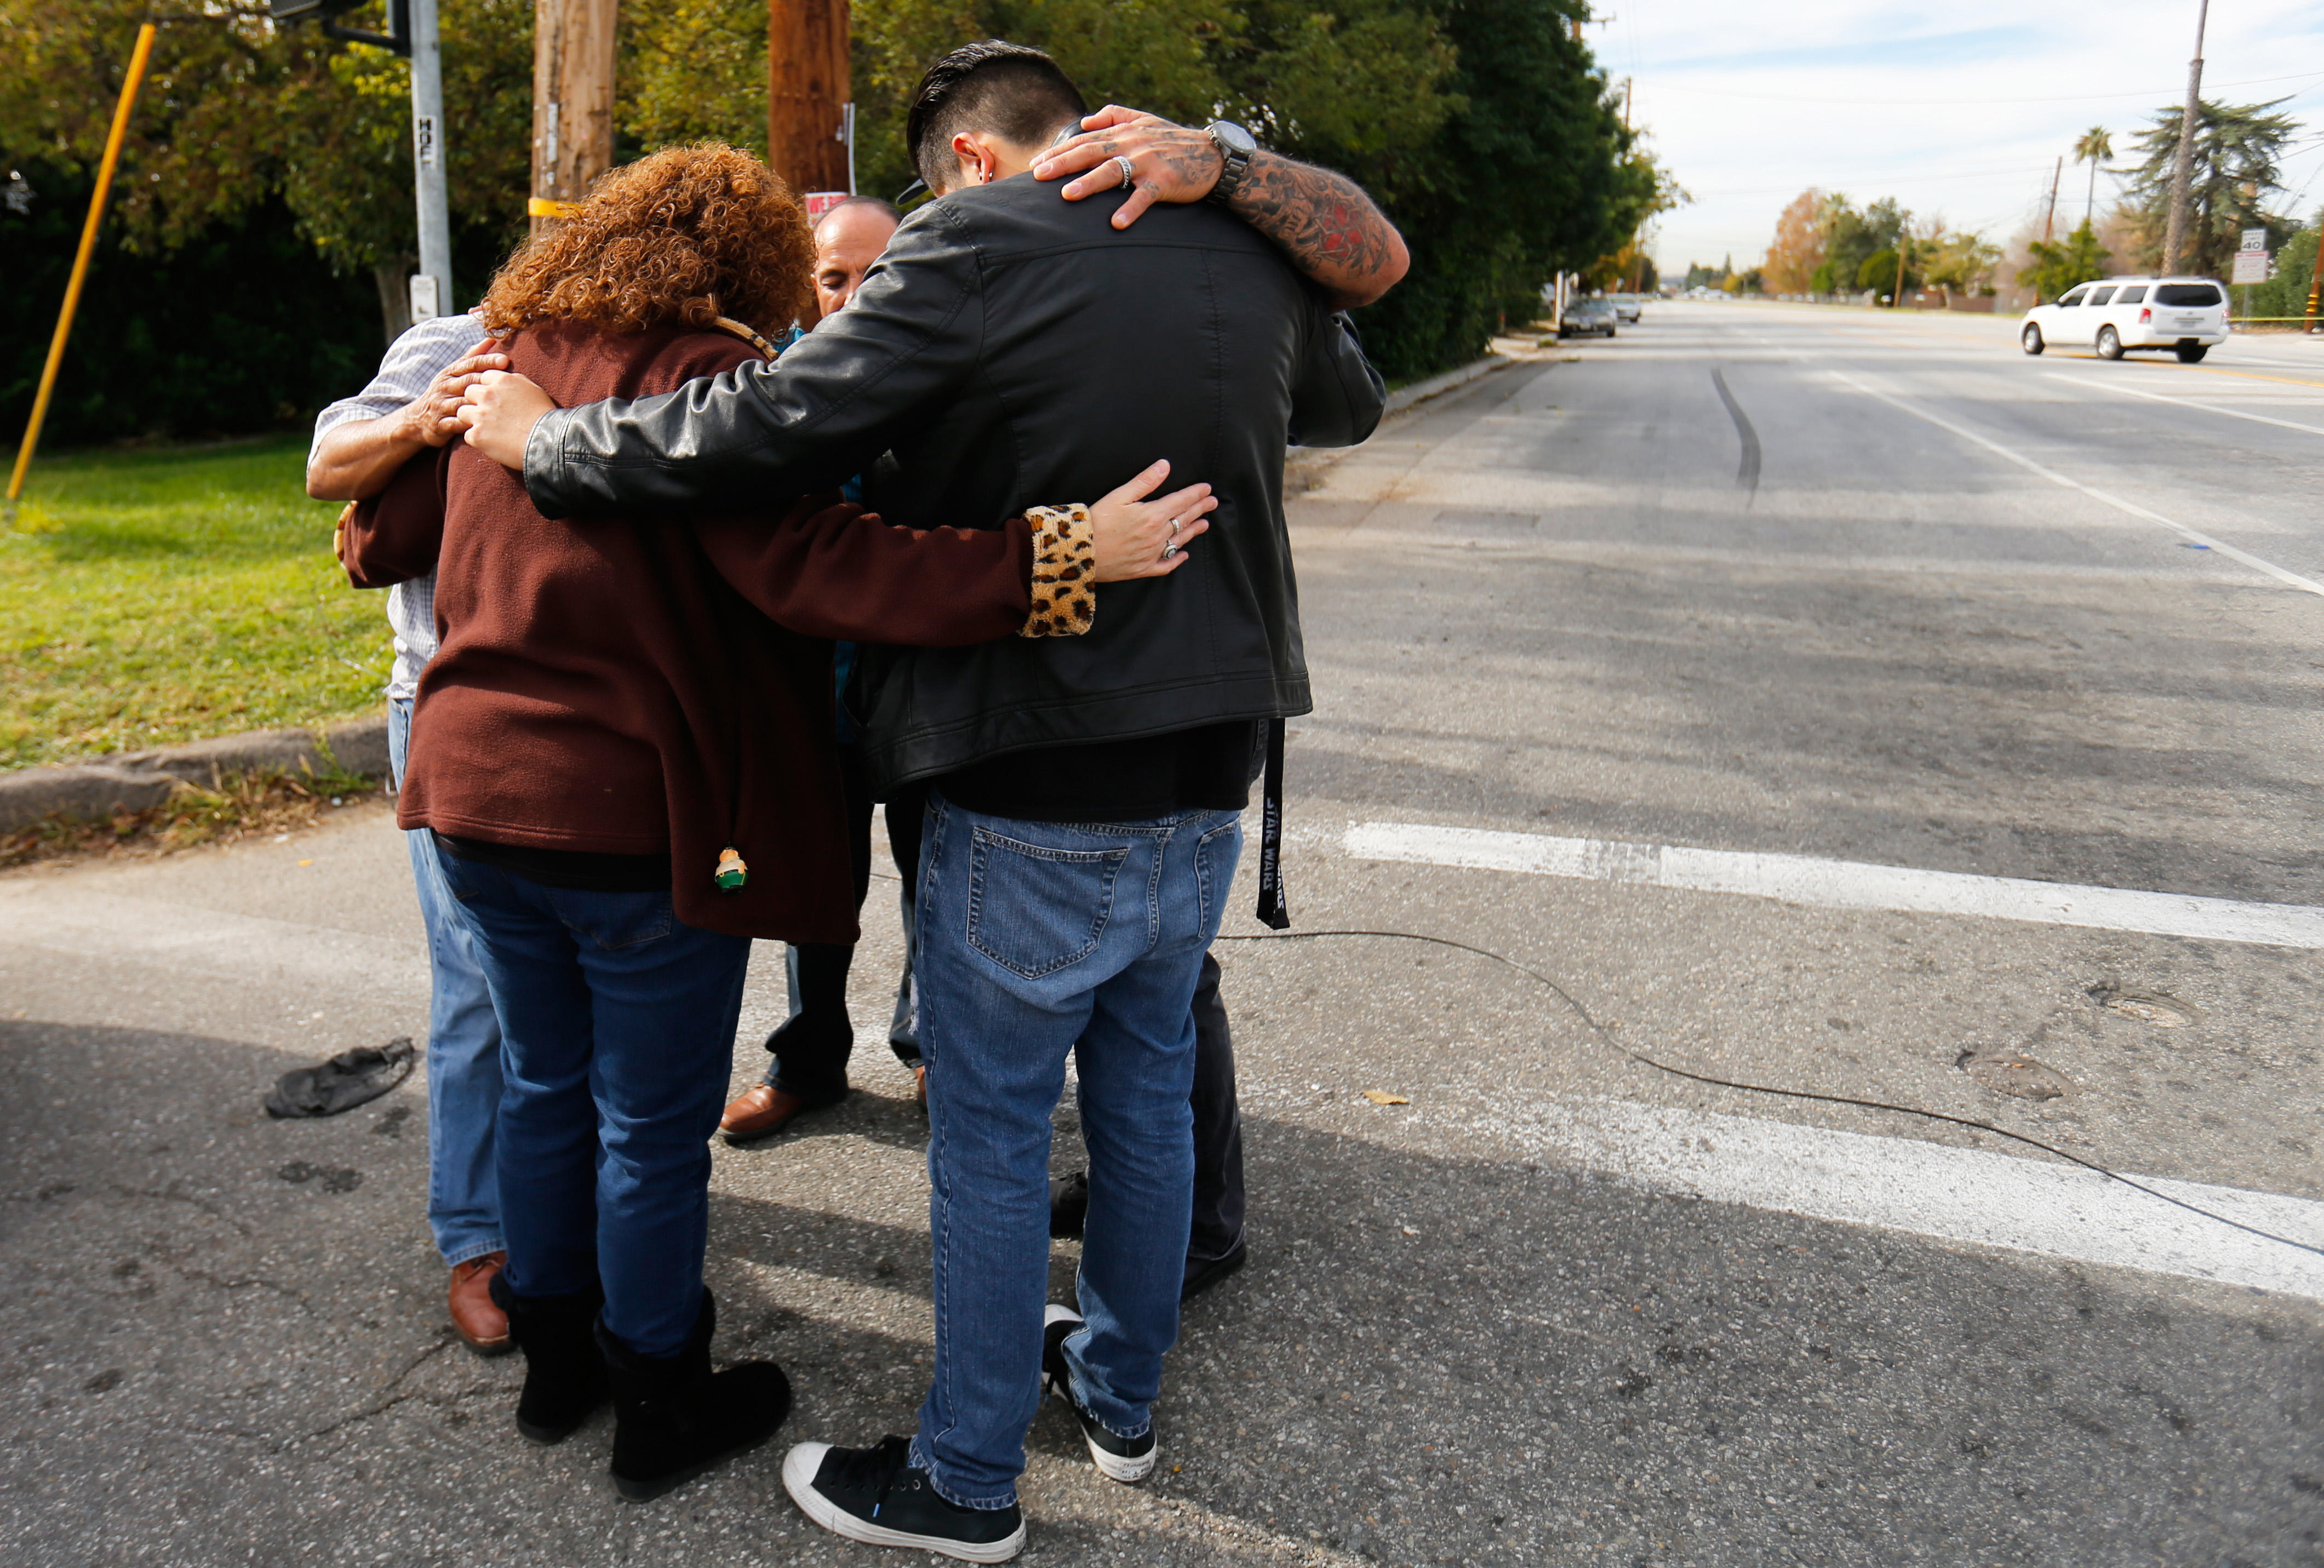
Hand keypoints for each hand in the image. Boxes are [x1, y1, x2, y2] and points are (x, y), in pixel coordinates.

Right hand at [399, 348, 509, 445]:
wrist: (417, 419)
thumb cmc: (444, 393)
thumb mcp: (453, 373)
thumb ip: (472, 357)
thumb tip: (491, 340)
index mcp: (450, 373)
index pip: (470, 364)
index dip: (487, 361)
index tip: (505, 360)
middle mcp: (445, 387)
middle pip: (469, 382)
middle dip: (488, 381)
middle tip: (508, 381)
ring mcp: (442, 406)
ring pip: (463, 403)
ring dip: (482, 404)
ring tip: (504, 405)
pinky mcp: (440, 425)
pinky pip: (457, 424)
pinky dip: (471, 425)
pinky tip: (488, 427)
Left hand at [455, 370, 558, 470]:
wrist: (547, 442)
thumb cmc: (545, 416)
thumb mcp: (533, 390)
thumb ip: (515, 381)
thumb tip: (507, 379)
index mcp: (502, 381)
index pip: (483, 377)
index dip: (489, 388)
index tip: (495, 399)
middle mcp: (488, 395)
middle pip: (469, 392)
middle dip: (476, 401)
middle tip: (489, 414)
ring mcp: (480, 415)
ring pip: (462, 412)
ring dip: (471, 419)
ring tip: (486, 428)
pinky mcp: (477, 435)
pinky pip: (468, 435)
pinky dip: (478, 440)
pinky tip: (491, 443)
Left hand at [1032, 106, 1224, 229]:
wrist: (1213, 155)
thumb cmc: (1175, 140)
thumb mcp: (1145, 120)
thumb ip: (1114, 115)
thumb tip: (1086, 121)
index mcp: (1124, 132)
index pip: (1085, 141)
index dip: (1059, 152)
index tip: (1036, 165)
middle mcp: (1132, 144)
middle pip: (1092, 153)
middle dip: (1063, 164)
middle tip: (1038, 176)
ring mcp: (1148, 163)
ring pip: (1114, 171)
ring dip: (1090, 184)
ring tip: (1068, 195)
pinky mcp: (1165, 181)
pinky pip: (1144, 196)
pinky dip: (1130, 209)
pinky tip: (1115, 223)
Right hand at [1088, 459, 1214, 580]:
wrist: (1080, 553)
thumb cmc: (1096, 521)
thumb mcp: (1119, 496)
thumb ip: (1144, 481)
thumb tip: (1164, 465)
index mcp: (1152, 515)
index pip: (1181, 501)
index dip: (1196, 494)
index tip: (1207, 489)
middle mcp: (1157, 535)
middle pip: (1184, 519)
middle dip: (1200, 509)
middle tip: (1212, 503)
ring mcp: (1152, 554)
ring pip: (1179, 540)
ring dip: (1193, 530)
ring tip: (1204, 524)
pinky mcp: (1143, 569)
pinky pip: (1166, 565)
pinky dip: (1177, 559)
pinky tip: (1184, 554)